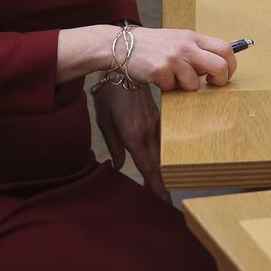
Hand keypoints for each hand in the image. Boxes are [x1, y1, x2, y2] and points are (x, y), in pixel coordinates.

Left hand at [93, 82, 170, 200]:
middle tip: (166, 204)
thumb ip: (113, 145)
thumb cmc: (109, 93)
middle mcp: (149, 132)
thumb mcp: (104, 119)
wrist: (124, 67)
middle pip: (159, 164)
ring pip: (163, 154)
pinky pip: (163, 142)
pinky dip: (163, 156)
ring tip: (165, 188)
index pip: (147, 167)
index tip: (162, 202)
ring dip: (164, 171)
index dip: (155, 185)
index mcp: (134, 134)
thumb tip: (118, 166)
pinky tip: (163, 163)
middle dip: (162, 184)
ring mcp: (156, 124)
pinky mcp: (159, 117)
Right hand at [126, 27, 235, 90]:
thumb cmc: (152, 45)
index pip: (226, 48)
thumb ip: (196, 49)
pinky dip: (167, 87)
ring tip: (172, 76)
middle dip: (219, 81)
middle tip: (210, 84)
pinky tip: (157, 76)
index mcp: (192, 37)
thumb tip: (218, 67)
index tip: (223, 75)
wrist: (121, 45)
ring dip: (185, 86)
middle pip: (220, 66)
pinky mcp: (160, 70)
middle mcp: (185, 45)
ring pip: (195, 83)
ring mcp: (173, 58)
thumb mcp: (177, 39)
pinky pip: (173, 88)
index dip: (231, 66)